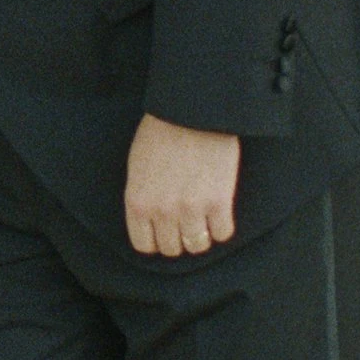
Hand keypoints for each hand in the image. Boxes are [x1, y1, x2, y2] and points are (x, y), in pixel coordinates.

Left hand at [124, 114, 240, 256]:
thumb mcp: (137, 166)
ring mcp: (191, 209)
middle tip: (186, 222)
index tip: (165, 232)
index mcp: (138, 202)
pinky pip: (222, 233)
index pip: (144, 245)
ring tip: (203, 218)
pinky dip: (222, 226)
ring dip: (201, 235)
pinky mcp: (218, 202)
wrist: (191, 110)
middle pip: (172, 248)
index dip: (156, 240)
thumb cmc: (161, 131)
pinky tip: (219, 211)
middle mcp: (162, 210)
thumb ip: (142, 197)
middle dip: (179, 238)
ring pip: (197, 245)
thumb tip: (149, 222)